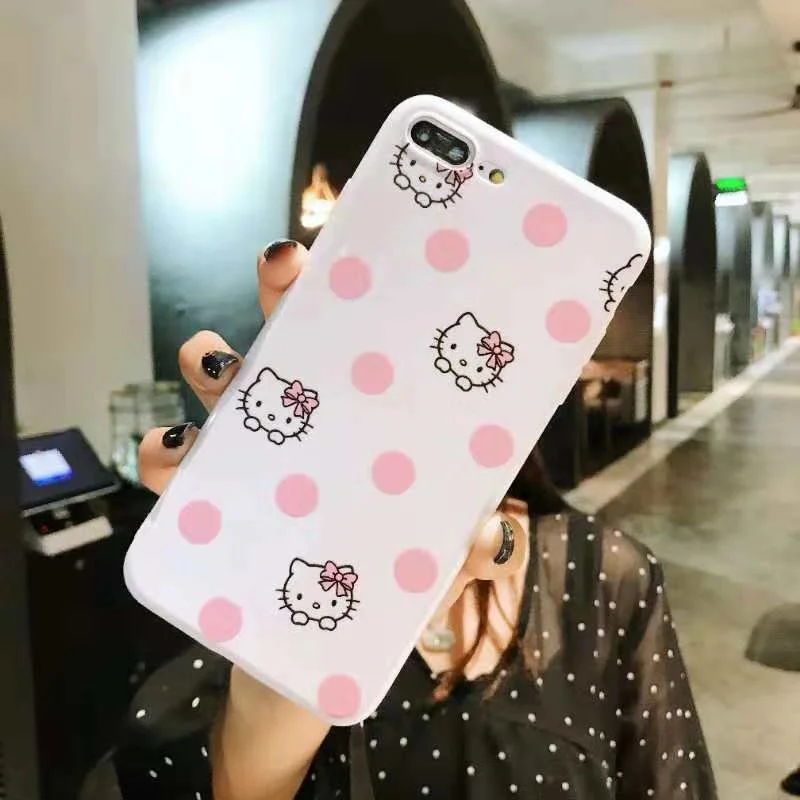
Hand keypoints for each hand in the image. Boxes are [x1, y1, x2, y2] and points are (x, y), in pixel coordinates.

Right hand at [138, 236, 526, 637]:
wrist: (305, 666)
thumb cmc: (373, 598)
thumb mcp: (426, 573)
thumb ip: (462, 554)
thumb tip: (491, 532)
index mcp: (362, 428)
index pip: (362, 350)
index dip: (357, 300)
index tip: (359, 257)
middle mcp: (306, 430)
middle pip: (292, 344)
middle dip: (281, 297)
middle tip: (282, 267)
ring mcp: (254, 462)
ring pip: (224, 390)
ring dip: (212, 365)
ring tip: (215, 366)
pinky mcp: (208, 506)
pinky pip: (176, 469)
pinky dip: (166, 457)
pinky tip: (171, 461)